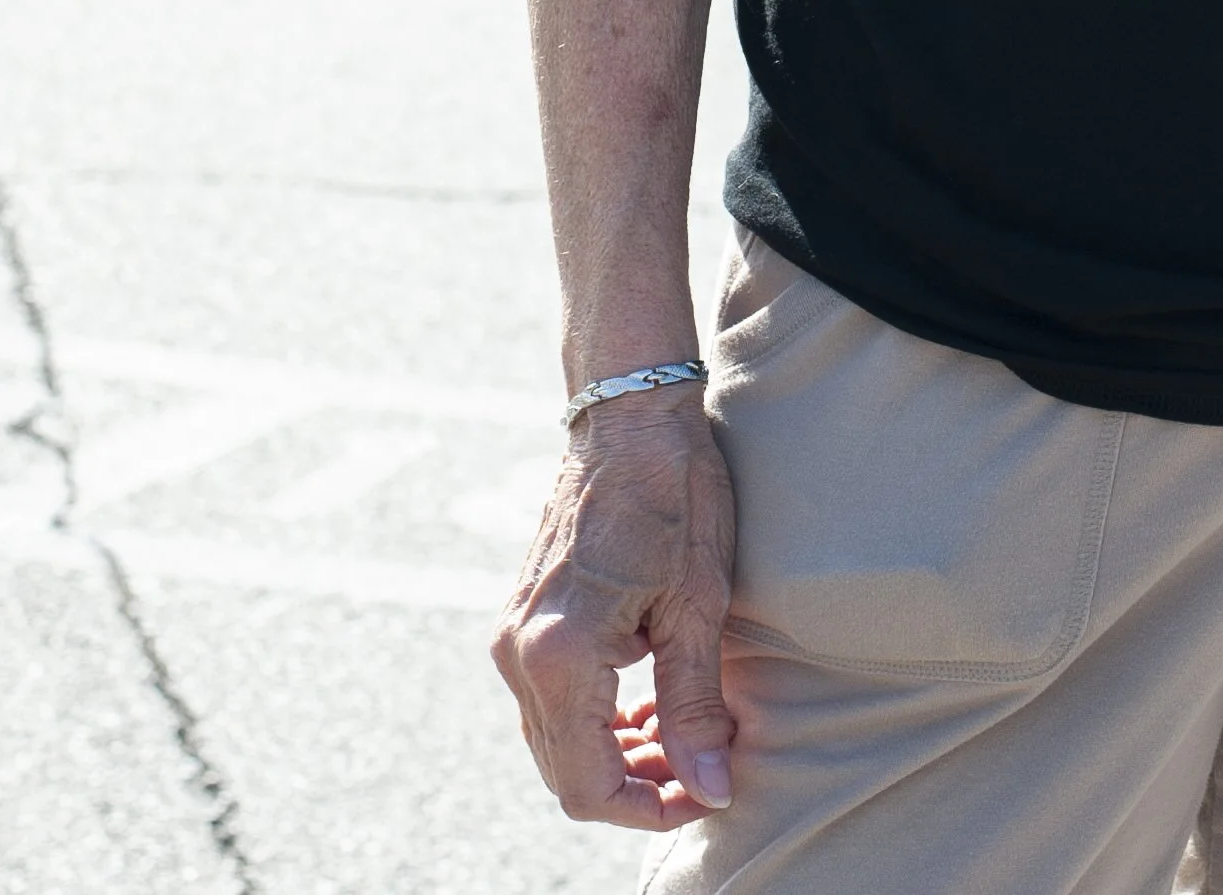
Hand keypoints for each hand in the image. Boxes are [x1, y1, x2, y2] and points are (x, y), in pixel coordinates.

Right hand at [491, 387, 737, 827]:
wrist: (628, 413)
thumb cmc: (673, 491)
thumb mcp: (698, 602)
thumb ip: (695, 705)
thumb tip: (710, 787)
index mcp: (562, 654)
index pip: (588, 785)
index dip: (646, 809)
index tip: (702, 795)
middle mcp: (520, 653)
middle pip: (566, 771)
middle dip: (635, 786)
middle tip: (702, 769)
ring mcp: (513, 635)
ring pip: (556, 740)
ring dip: (616, 755)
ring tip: (684, 740)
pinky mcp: (520, 618)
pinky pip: (550, 699)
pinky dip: (596, 719)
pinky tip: (648, 705)